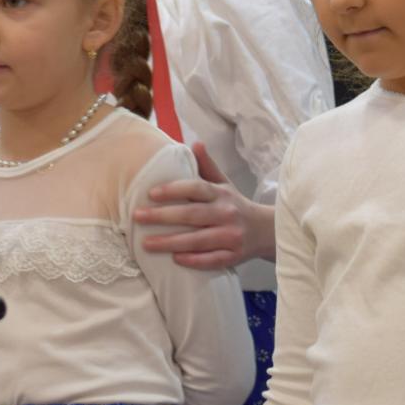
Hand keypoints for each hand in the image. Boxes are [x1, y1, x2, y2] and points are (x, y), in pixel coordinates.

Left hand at [133, 142, 276, 269]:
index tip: (151, 194)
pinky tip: (175, 260)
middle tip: (137, 217)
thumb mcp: (224, 184)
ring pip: (198, 240)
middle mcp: (227, 213)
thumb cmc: (236, 205)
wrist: (266, 230)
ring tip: (146, 244)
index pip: (196, 188)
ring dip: (171, 242)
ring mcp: (231, 236)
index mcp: (222, 194)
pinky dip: (194, 260)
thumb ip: (207, 166)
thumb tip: (195, 143)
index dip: (174, 190)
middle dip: (162, 216)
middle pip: (192, 215)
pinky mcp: (234, 256)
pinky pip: (212, 260)